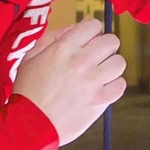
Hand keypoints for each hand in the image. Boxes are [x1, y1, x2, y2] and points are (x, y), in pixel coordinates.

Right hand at [10, 17, 125, 144]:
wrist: (30, 125)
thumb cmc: (28, 92)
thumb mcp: (30, 57)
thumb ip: (52, 38)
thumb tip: (74, 29)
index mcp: (63, 48)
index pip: (93, 25)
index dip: (92, 31)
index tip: (88, 40)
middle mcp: (81, 61)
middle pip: (111, 41)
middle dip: (104, 47)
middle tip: (96, 57)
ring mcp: (93, 81)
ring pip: (119, 62)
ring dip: (111, 66)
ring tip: (99, 74)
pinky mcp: (100, 100)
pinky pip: (121, 85)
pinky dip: (114, 86)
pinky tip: (102, 89)